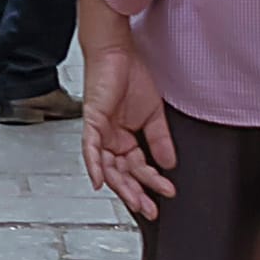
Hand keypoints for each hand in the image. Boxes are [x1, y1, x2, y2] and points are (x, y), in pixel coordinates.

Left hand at [80, 37, 175, 220]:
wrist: (117, 51)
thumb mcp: (154, 114)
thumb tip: (169, 164)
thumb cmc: (131, 75)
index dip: (151, 182)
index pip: (137, 167)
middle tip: (151, 208)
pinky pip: (90, 149)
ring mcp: (99, 132)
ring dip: (122, 186)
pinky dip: (94, 166)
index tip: (166, 192)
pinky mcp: (92, 122)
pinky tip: (100, 181)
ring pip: (108, 167)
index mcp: (124, 138)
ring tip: (137, 200)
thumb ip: (160, 140)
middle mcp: (110, 139)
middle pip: (122, 173)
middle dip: (137, 193)